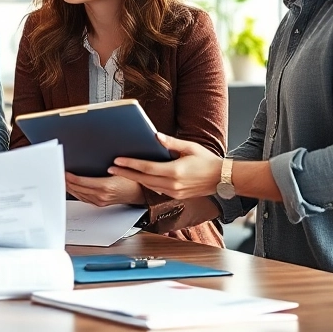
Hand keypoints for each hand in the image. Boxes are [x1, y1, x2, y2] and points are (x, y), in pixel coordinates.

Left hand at [64, 172, 143, 206]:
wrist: (140, 193)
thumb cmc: (132, 181)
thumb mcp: (121, 169)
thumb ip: (108, 165)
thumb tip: (93, 158)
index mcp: (105, 186)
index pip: (81, 182)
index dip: (70, 177)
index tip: (63, 171)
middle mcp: (101, 196)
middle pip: (77, 188)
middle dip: (66, 181)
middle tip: (58, 173)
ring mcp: (100, 201)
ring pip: (78, 194)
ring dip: (69, 187)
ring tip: (62, 180)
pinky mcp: (100, 203)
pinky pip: (83, 198)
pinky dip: (75, 192)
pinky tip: (71, 187)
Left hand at [109, 133, 223, 198]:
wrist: (222, 179)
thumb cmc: (207, 161)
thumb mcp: (190, 147)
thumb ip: (171, 142)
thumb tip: (155, 136)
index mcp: (175, 171)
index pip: (147, 167)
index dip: (130, 164)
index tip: (117, 161)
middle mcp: (173, 184)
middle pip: (143, 179)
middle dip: (125, 173)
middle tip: (110, 168)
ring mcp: (174, 192)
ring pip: (148, 186)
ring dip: (133, 179)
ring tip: (119, 172)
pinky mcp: (176, 196)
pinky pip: (156, 190)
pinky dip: (145, 184)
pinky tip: (137, 178)